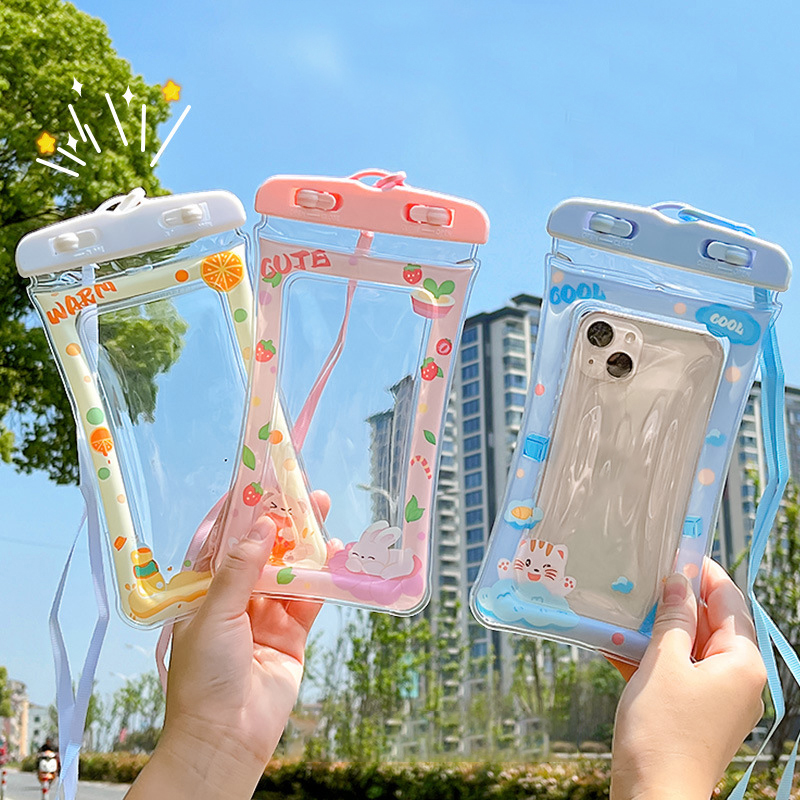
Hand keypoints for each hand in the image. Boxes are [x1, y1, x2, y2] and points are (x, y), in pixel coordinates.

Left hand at [126, 491, 333, 799]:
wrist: (226, 738)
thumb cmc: (204, 676)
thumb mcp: (214, 615)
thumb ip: (239, 569)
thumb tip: (260, 525)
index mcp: (202, 592)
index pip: (219, 540)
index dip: (237, 511)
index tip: (255, 481)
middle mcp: (233, 599)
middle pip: (259, 550)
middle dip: (279, 521)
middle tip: (300, 491)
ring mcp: (263, 616)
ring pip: (287, 570)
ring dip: (304, 544)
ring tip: (322, 511)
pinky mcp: (290, 634)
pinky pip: (308, 599)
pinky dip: (323, 579)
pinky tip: (335, 555)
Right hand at [610, 559, 765, 799]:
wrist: (654, 796)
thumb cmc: (660, 729)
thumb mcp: (661, 662)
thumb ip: (672, 617)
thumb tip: (678, 580)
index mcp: (741, 662)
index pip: (729, 601)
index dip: (703, 573)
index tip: (675, 550)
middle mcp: (739, 678)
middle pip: (710, 624)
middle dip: (676, 601)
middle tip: (642, 578)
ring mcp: (719, 698)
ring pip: (690, 647)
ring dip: (658, 629)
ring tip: (624, 610)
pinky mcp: (698, 713)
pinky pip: (679, 672)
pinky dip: (654, 657)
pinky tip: (618, 646)